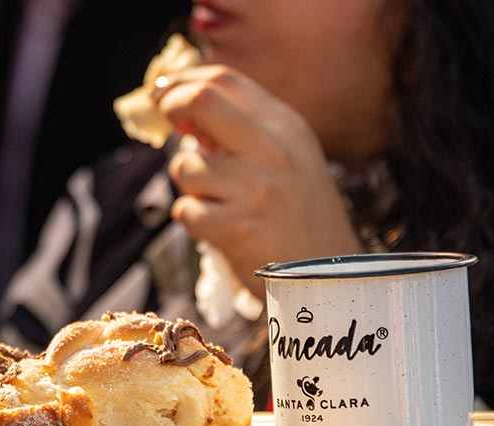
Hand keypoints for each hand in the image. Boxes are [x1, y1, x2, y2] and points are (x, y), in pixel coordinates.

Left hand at [155, 65, 361, 292]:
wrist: (329, 278)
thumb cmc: (302, 218)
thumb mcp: (290, 159)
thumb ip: (245, 132)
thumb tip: (184, 113)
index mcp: (287, 127)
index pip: (225, 80)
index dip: (184, 81)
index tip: (166, 92)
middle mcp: (274, 150)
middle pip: (200, 100)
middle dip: (171, 106)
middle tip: (164, 119)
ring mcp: (256, 189)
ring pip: (186, 168)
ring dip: (191, 186)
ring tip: (220, 203)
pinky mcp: (239, 228)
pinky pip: (186, 212)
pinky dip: (195, 221)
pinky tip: (221, 230)